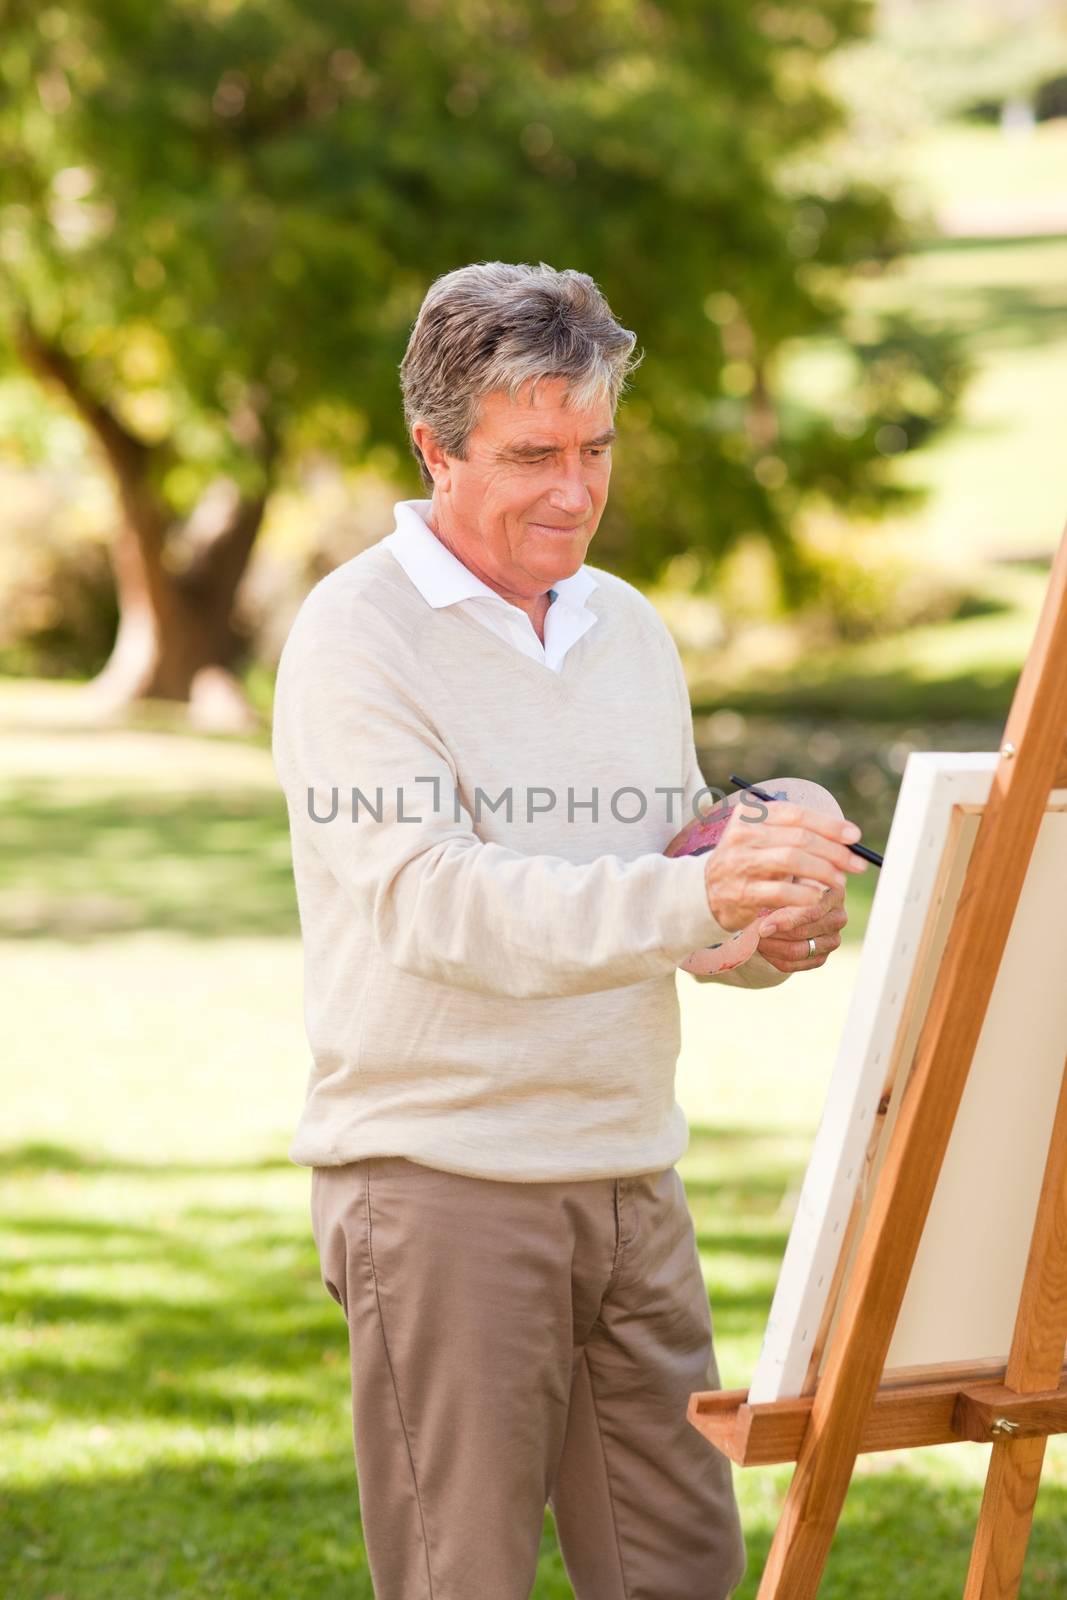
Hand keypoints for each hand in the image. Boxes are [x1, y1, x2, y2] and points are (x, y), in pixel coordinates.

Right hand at [703, 799, 865, 931]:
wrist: (705, 892)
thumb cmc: (747, 862)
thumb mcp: (763, 838)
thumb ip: (796, 832)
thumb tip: (846, 838)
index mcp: (750, 815)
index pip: (797, 814)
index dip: (830, 825)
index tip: (855, 836)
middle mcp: (742, 835)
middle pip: (799, 838)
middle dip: (835, 851)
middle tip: (857, 864)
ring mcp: (740, 863)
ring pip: (792, 861)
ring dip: (824, 871)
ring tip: (840, 882)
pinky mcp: (742, 892)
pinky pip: (781, 891)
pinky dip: (805, 894)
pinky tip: (818, 897)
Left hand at [755, 883, 848, 971]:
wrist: (791, 899)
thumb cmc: (788, 881)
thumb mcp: (786, 875)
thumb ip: (783, 882)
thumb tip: (768, 896)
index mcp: (834, 892)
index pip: (812, 911)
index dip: (785, 920)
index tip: (762, 925)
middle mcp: (839, 917)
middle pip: (803, 932)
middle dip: (774, 933)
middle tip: (752, 931)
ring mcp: (833, 940)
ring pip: (798, 951)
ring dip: (772, 947)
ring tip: (754, 938)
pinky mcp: (822, 957)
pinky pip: (795, 965)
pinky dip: (774, 958)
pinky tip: (762, 948)